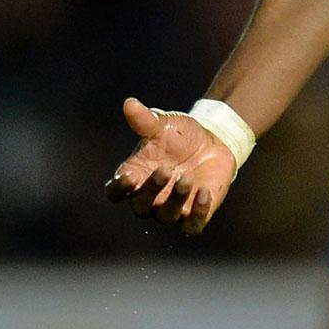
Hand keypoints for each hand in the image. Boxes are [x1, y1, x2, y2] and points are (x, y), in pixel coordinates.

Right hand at [103, 97, 236, 235]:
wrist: (214, 141)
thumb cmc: (180, 135)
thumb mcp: (163, 124)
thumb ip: (145, 120)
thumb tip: (129, 103)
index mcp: (135, 177)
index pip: (115, 192)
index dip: (119, 189)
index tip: (129, 177)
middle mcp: (150, 197)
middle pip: (140, 206)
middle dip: (151, 191)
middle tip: (165, 170)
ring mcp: (173, 208)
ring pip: (166, 216)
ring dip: (176, 200)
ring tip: (187, 178)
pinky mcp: (196, 213)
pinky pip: (192, 225)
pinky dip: (198, 213)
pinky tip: (205, 193)